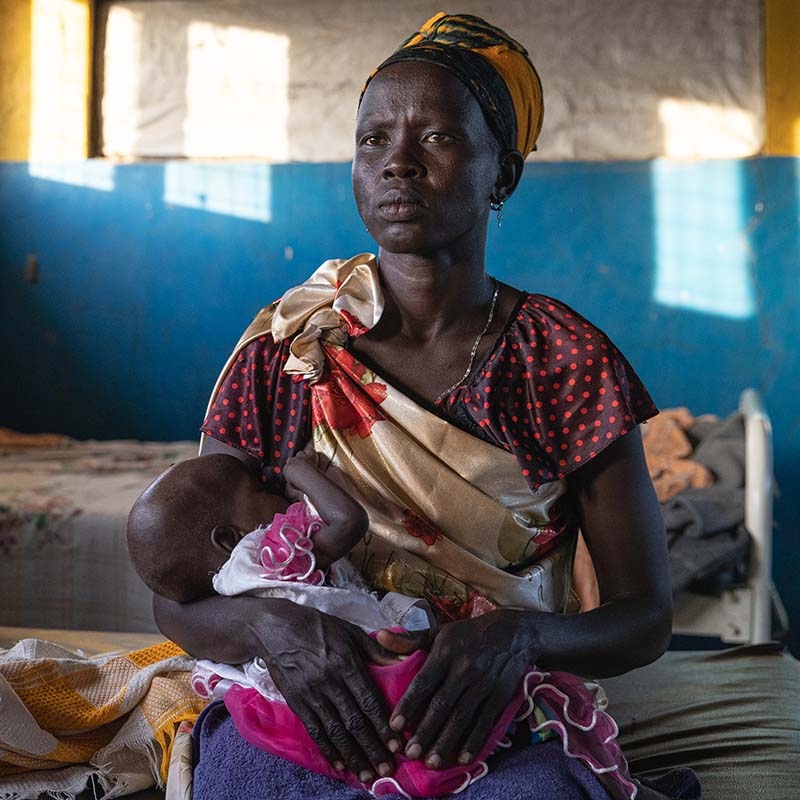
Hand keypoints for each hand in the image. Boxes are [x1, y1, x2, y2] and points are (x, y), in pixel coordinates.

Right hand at [257, 601, 405, 781]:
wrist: (276, 628)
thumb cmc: (319, 628)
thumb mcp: (350, 631)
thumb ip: (377, 649)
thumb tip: (404, 661)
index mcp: (346, 662)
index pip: (369, 700)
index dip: (383, 725)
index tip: (397, 745)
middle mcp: (329, 681)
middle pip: (354, 721)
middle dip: (372, 747)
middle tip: (388, 769)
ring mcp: (311, 694)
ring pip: (335, 731)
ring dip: (353, 756)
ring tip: (367, 775)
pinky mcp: (296, 702)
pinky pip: (315, 731)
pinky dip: (328, 750)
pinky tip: (340, 765)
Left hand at [389, 610, 535, 767]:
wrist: (513, 633)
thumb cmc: (467, 635)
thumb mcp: (439, 632)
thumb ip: (409, 640)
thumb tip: (378, 636)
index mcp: (446, 652)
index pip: (423, 682)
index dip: (409, 704)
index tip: (395, 726)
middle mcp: (464, 668)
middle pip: (441, 704)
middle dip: (425, 731)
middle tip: (410, 753)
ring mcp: (484, 683)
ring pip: (462, 717)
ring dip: (446, 741)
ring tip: (431, 762)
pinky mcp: (500, 695)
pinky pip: (485, 722)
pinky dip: (474, 741)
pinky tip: (462, 758)